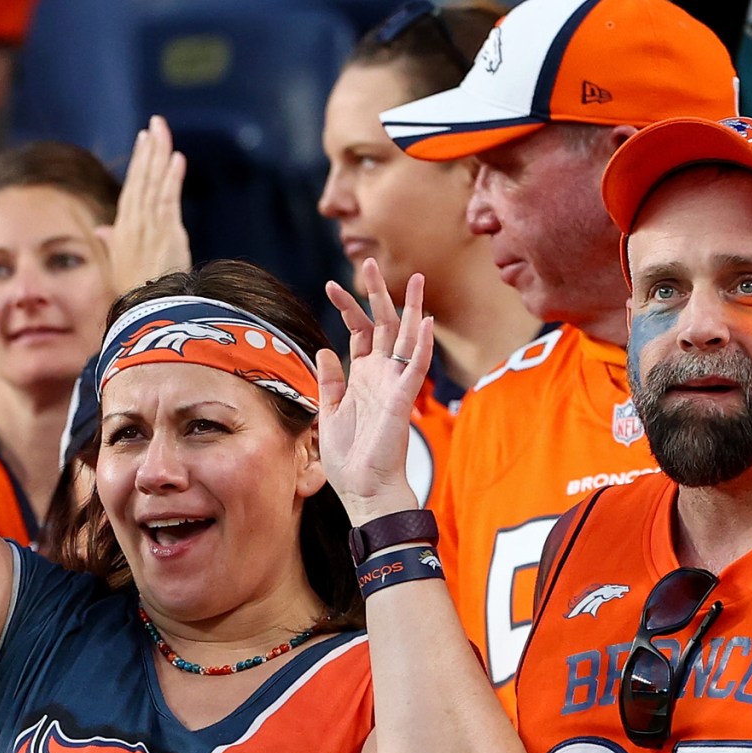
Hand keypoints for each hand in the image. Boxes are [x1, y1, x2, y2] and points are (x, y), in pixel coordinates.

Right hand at [99, 116, 188, 296]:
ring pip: (154, 183)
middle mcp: (135, 222)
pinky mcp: (167, 232)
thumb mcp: (118, 265)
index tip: (144, 140)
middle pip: (142, 179)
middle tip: (155, 123)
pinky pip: (169, 199)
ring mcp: (151, 226)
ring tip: (163, 131)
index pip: (133, 188)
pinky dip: (172, 178)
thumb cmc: (133, 292)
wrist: (145, 311)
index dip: (139, 163)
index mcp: (124, 228)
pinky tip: (177, 158)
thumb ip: (111, 242)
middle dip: (149, 150)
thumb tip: (101, 229)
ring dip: (159, 155)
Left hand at [316, 258, 432, 524]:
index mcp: (363, 377)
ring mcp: (394, 385)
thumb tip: (325, 350)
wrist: (363, 490)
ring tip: (417, 279)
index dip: (348, 308)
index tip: (330, 284)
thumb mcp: (329, 412)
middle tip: (369, 263)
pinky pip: (416, 368)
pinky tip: (426, 321)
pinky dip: (423, 346)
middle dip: (377, 294)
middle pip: (384, 325)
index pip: (359, 332)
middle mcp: (381, 375)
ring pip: (407, 338)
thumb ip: (330, 381)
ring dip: (412, 309)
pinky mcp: (403, 400)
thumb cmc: (349, 458)